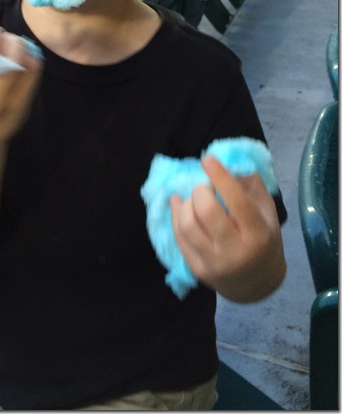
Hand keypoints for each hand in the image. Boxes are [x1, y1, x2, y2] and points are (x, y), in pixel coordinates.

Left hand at [170, 156, 284, 302]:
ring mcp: (214, 263)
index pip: (237, 201)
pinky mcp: (197, 270)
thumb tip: (228, 159)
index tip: (207, 158)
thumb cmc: (263, 239)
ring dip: (185, 203)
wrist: (257, 283)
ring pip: (187, 225)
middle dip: (200, 190)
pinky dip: (176, 215)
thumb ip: (250, 184)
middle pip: (206, 211)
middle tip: (203, 186)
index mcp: (258, 234)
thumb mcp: (266, 211)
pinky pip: (179, 237)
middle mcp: (236, 251)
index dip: (220, 176)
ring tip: (192, 198)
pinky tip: (178, 204)